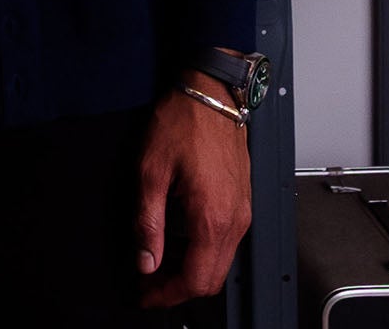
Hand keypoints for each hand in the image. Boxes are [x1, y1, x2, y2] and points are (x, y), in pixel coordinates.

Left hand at [134, 79, 253, 307]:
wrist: (212, 92)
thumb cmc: (184, 122)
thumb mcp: (151, 172)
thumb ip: (148, 224)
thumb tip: (146, 261)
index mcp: (212, 216)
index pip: (195, 280)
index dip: (166, 295)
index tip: (145, 294)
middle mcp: (234, 218)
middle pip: (212, 280)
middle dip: (179, 289)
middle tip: (149, 284)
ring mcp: (242, 211)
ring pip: (221, 264)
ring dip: (192, 272)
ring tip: (159, 264)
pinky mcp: (243, 202)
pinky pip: (227, 243)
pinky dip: (204, 254)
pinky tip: (180, 242)